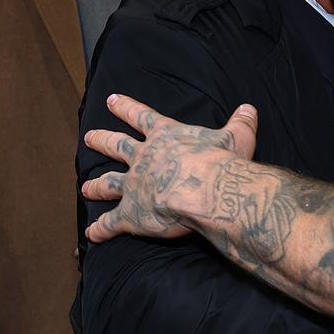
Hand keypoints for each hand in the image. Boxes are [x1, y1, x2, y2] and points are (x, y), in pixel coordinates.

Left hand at [81, 94, 258, 242]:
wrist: (205, 190)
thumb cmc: (221, 161)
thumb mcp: (237, 136)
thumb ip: (241, 122)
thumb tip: (249, 109)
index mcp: (165, 136)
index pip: (141, 116)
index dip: (126, 108)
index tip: (111, 100)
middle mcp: (144, 158)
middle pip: (117, 146)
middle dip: (102, 141)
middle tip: (88, 137)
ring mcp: (134, 185)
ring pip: (109, 183)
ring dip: (96, 185)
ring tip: (84, 187)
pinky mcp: (131, 213)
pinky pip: (111, 223)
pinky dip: (101, 228)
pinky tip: (91, 233)